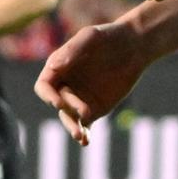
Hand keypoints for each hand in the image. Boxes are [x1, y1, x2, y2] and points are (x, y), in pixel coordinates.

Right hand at [33, 22, 150, 144]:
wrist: (133, 47)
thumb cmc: (108, 37)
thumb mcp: (91, 37)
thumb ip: (72, 50)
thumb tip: (54, 66)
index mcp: (58, 69)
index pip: (44, 86)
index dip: (48, 96)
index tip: (58, 102)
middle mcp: (65, 86)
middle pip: (57, 104)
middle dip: (68, 110)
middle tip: (85, 111)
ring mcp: (78, 99)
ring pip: (69, 118)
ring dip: (73, 127)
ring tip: (81, 136)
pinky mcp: (94, 109)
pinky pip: (85, 125)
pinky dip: (84, 134)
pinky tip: (86, 141)